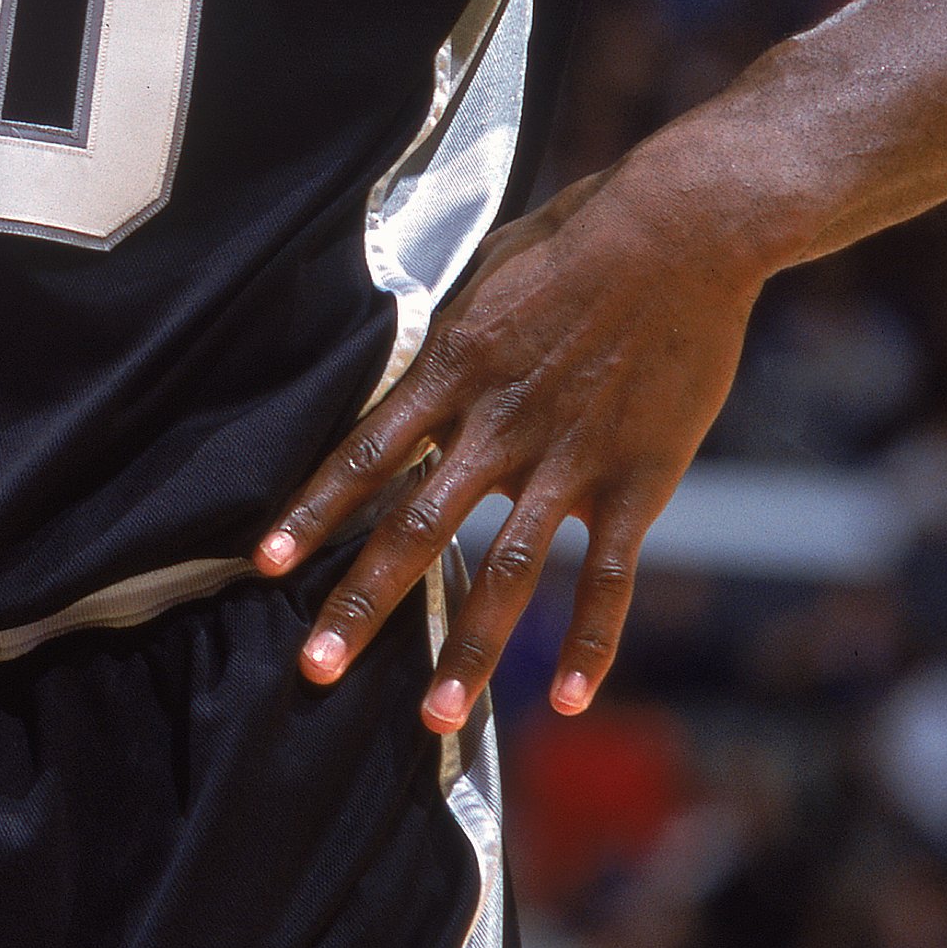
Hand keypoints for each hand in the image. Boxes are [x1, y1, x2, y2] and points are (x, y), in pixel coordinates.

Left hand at [255, 170, 757, 728]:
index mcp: (455, 368)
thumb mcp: (490, 271)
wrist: (681, 229)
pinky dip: (591, 644)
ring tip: (433, 718)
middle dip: (362, 604)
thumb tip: (418, 364)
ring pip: (505, 571)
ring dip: (469, 651)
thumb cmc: (582, 234)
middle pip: (416, 528)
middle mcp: (499, 424)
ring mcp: (568, 459)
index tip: (265, 561)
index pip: (365, 452)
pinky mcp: (637, 480)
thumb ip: (453, 333)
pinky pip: (608, 578)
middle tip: (315, 668)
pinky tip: (568, 702)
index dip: (313, 510)